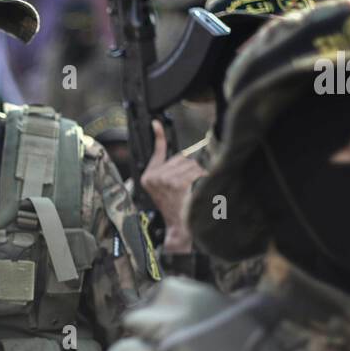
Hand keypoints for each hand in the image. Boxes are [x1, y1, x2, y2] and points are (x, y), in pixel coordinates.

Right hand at [139, 120, 205, 253]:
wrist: (180, 227)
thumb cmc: (176, 209)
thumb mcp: (166, 189)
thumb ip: (169, 171)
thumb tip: (183, 157)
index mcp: (148, 177)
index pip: (156, 152)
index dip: (158, 136)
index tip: (156, 123)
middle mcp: (154, 177)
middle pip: (181, 158)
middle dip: (189, 169)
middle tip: (188, 187)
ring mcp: (165, 179)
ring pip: (190, 164)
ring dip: (197, 175)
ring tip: (192, 191)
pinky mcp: (177, 182)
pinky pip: (195, 171)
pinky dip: (201, 179)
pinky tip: (196, 190)